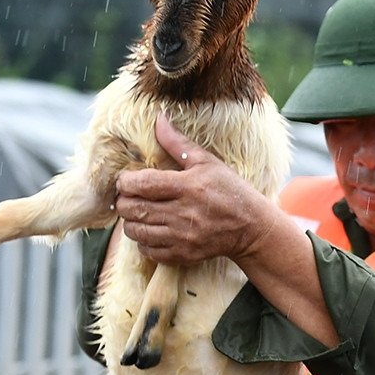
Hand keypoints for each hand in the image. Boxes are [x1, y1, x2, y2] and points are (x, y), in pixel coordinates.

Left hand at [114, 115, 297, 266]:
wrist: (251, 227)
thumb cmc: (229, 190)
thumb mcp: (207, 162)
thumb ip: (177, 143)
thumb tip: (158, 120)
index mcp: (187, 187)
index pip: (142, 184)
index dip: (125, 181)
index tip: (125, 180)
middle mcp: (183, 214)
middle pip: (133, 209)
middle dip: (123, 201)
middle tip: (128, 196)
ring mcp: (182, 237)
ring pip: (136, 231)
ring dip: (131, 221)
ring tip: (138, 213)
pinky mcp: (183, 254)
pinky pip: (149, 251)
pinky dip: (143, 241)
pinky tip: (151, 231)